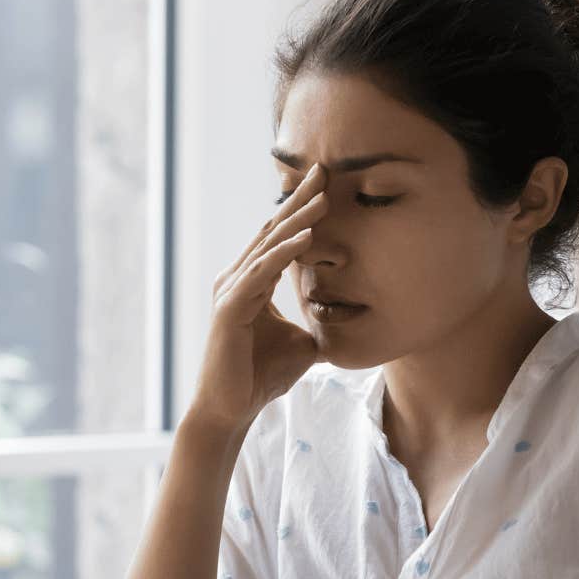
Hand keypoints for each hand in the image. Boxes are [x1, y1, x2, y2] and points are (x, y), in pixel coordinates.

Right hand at [188, 163, 328, 429]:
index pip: (281, 237)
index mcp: (251, 282)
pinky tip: (307, 237)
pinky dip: (285, 254)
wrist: (232, 409)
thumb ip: (316, 325)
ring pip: (269, 247)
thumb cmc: (262, 376)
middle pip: (273, 231)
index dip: (302, 209)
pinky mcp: (230, 309)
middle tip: (324, 169)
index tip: (328, 183)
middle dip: (300, 200)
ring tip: (324, 196)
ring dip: (298, 220)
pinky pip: (262, 274)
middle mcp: (237, 279)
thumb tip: (347, 324)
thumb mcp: (302, 344)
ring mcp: (231, 291)